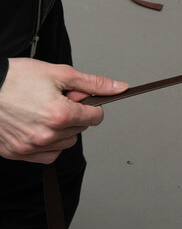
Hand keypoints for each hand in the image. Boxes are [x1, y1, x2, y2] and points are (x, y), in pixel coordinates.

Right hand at [0, 59, 127, 163]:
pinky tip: (37, 126)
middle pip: (80, 130)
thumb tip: (119, 87)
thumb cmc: (15, 78)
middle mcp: (45, 135)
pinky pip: (46, 155)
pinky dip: (47, 144)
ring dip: (61, 130)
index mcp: (59, 115)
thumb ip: (93, 83)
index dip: (90, 105)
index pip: (95, 117)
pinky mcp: (16, 153)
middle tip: (54, 100)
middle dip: (74, 115)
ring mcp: (29, 147)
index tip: (78, 98)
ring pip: (65, 143)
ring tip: (42, 111)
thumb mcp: (59, 73)